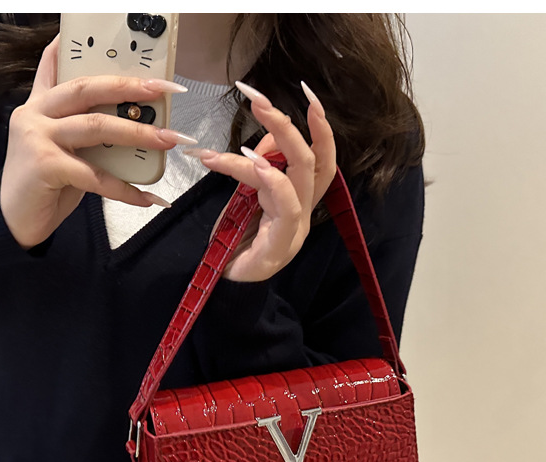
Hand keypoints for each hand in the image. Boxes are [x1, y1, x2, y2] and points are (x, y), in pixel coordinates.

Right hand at [0, 34, 195, 249]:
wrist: (13, 221)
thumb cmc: (44, 186)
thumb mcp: (63, 150)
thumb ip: (84, 133)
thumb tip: (133, 128)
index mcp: (39, 106)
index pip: (57, 67)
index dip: (79, 49)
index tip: (107, 41)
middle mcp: (35, 114)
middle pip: (86, 89)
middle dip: (127, 88)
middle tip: (162, 90)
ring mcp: (38, 138)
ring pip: (96, 127)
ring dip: (137, 133)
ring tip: (168, 139)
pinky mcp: (46, 166)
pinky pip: (96, 176)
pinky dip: (125, 188)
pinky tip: (147, 197)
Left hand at [185, 80, 335, 281]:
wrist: (223, 285)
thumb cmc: (234, 242)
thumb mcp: (245, 197)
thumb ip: (259, 170)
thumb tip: (266, 140)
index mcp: (299, 201)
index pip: (322, 160)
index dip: (321, 127)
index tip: (307, 92)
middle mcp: (303, 213)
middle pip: (312, 161)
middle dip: (288, 125)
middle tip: (259, 99)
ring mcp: (294, 230)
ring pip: (300, 176)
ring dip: (275, 142)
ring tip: (245, 128)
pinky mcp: (280, 246)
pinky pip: (287, 206)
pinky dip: (272, 179)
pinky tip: (252, 161)